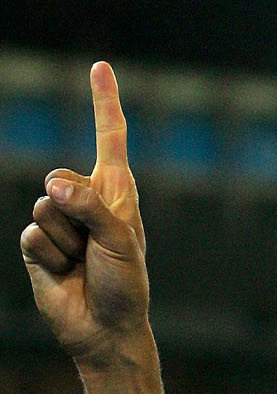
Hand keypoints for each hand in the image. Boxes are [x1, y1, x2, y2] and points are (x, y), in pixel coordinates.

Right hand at [20, 62, 150, 363]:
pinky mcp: (38, 245)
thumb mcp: (120, 240)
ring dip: (67, 240)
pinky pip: (32, 236)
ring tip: (85, 262)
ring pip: (44, 209)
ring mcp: (60, 221)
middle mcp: (86, 199)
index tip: (100, 66)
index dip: (103, 102)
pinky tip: (66, 273)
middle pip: (62, 178)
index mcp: (117, 191)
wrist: (106, 327)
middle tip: (97, 245)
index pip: (109, 138)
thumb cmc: (126, 283)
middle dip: (78, 212)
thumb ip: (89, 207)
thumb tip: (51, 182)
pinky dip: (51, 257)